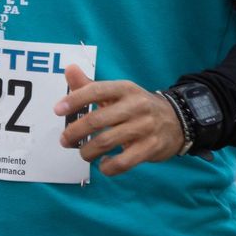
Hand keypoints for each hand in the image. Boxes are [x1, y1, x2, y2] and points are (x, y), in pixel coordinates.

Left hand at [54, 66, 184, 175]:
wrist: (178, 120)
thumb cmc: (137, 107)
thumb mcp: (118, 93)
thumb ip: (90, 85)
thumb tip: (69, 68)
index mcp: (127, 89)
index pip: (98, 90)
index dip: (75, 99)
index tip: (58, 110)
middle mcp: (137, 105)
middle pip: (97, 120)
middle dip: (74, 132)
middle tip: (65, 140)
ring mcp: (146, 126)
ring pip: (106, 142)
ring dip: (87, 152)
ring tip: (84, 153)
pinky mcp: (151, 147)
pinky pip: (122, 162)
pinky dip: (107, 167)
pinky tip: (104, 163)